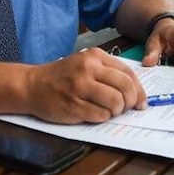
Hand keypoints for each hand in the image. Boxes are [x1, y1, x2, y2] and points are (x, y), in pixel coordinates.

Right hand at [26, 48, 146, 123]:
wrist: (31, 85)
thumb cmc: (62, 77)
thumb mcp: (85, 64)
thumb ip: (108, 73)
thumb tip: (135, 93)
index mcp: (94, 56)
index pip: (128, 73)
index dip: (139, 90)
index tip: (142, 101)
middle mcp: (88, 69)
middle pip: (125, 88)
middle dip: (131, 102)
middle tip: (127, 108)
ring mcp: (80, 88)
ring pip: (116, 103)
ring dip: (117, 111)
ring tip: (109, 110)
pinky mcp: (73, 106)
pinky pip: (101, 116)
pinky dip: (102, 118)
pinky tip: (94, 113)